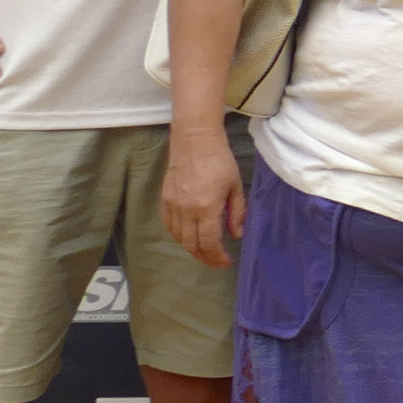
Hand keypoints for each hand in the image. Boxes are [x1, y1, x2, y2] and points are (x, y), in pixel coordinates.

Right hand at [162, 127, 245, 269]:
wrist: (194, 140)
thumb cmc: (219, 160)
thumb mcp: (235, 186)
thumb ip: (236, 213)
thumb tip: (237, 235)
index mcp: (206, 207)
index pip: (209, 242)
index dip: (217, 257)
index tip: (226, 262)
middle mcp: (186, 210)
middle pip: (192, 245)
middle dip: (205, 257)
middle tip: (216, 261)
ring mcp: (173, 205)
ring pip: (179, 238)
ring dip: (191, 248)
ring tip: (205, 251)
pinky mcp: (165, 199)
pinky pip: (169, 225)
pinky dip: (178, 236)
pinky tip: (188, 237)